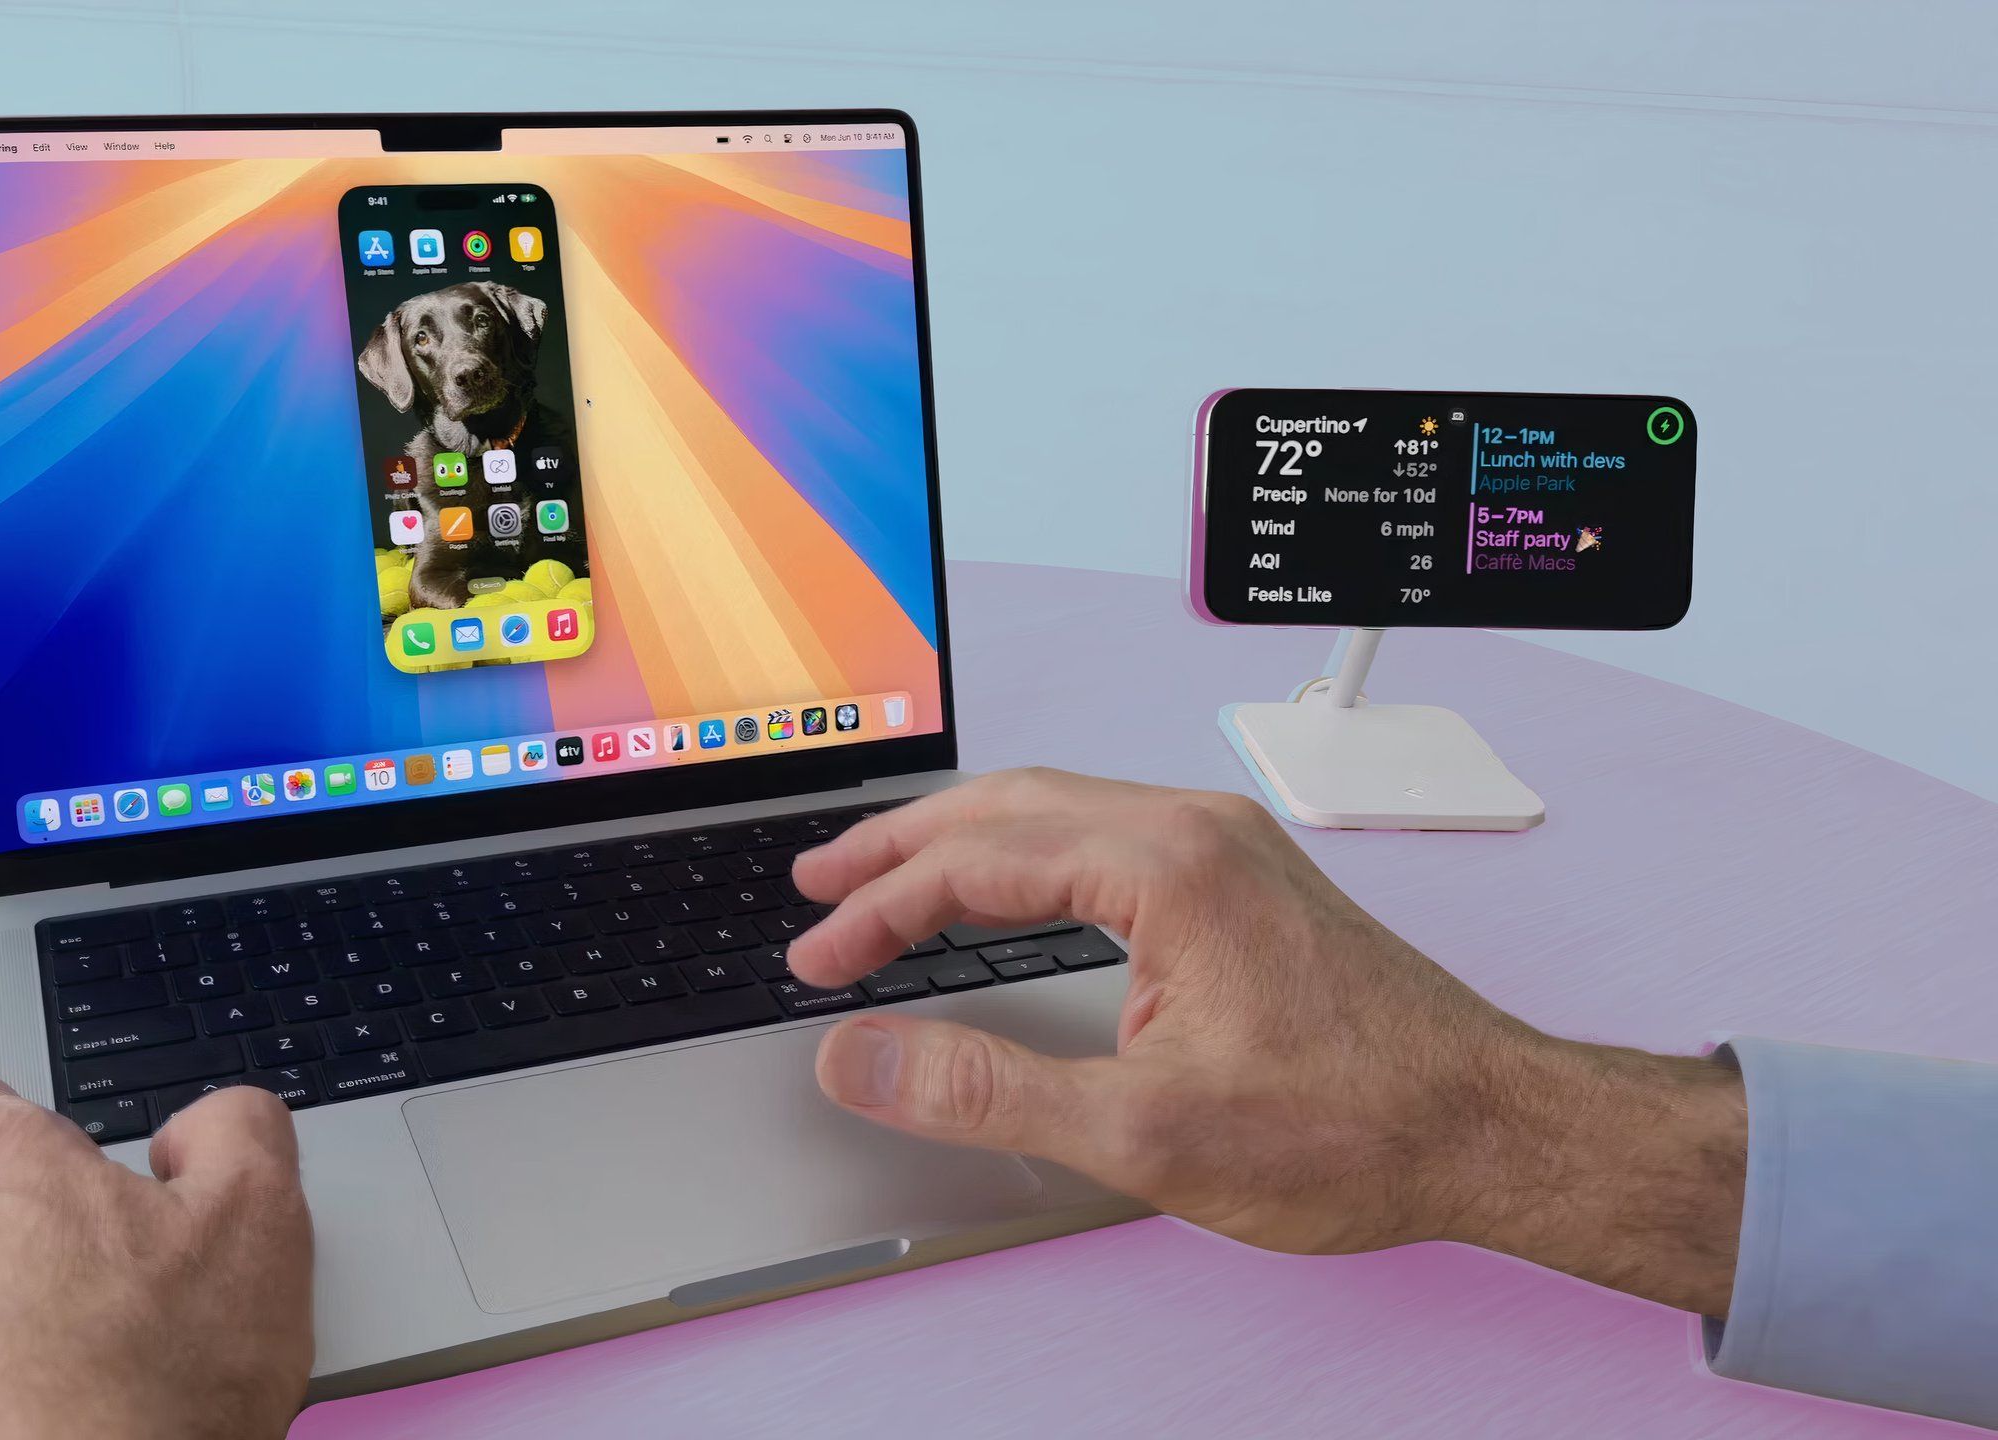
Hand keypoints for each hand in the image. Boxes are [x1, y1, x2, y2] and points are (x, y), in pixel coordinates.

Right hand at [788, 769, 1745, 1313]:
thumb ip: (985, 1089)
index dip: (876, 910)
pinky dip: (1024, 855)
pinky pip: (1103, 834)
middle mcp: (1197, 829)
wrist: (1495, 1129)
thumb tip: (862, 1056)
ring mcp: (1228, 847)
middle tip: (816, 884)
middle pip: (1006, 806)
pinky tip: (1004, 891)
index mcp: (1167, 865)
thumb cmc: (1356, 1127)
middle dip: (899, 846)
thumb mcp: (1144, 1132)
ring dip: (959, 842)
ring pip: (1056, 810)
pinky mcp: (1246, 880)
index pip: (974, 861)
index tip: (817, 963)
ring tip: (883, 878)